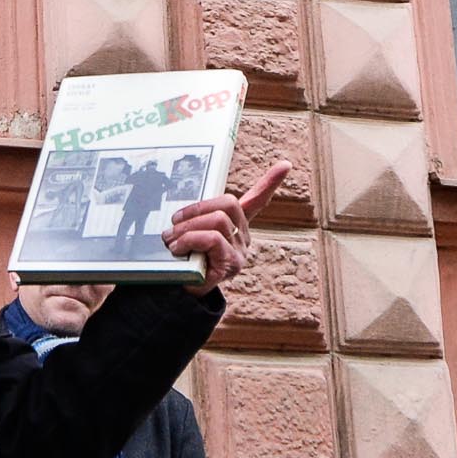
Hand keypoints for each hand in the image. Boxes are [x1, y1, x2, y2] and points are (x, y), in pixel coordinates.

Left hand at [160, 161, 292, 289]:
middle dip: (196, 209)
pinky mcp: (230, 265)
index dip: (270, 183)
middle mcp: (242, 237)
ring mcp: (239, 252)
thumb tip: (177, 208)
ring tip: (170, 240)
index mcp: (235, 225)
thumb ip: (190, 218)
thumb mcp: (188, 233)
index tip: (286, 164)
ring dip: (188, 227)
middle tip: (174, 222)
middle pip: (228, 204)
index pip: (256, 201)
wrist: (179, 292)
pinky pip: (213, 239)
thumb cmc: (184, 258)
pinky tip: (177, 249)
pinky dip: (190, 240)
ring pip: (218, 220)